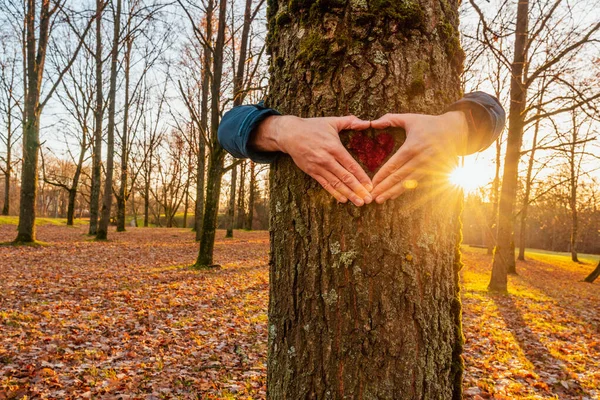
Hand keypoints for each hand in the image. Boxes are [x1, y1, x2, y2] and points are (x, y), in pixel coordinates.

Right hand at [250, 115, 372, 205]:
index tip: (370, 186)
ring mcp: (318, 167)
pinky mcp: (311, 172)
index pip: (351, 165)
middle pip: (345, 177)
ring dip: (348, 194)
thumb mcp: (331, 121)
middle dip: (358, 189)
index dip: (361, 176)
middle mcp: (327, 159)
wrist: (289, 134)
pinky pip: (325, 184)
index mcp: (334, 147)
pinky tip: (343, 200)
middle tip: (368, 199)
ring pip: (336, 183)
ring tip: (359, 202)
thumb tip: (367, 122)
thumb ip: (350, 121)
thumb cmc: (312, 127)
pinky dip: (334, 193)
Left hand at [369, 111, 467, 202]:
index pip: (394, 164)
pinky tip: (394, 195)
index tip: (372, 183)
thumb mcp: (410, 118)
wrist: (456, 130)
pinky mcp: (432, 172)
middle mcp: (419, 159)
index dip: (382, 175)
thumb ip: (390, 119)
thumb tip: (373, 123)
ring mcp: (427, 167)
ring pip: (407, 183)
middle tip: (372, 197)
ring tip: (380, 199)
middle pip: (398, 177)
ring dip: (393, 192)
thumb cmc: (430, 124)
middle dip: (384, 188)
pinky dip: (404, 190)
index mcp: (412, 147)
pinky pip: (416, 183)